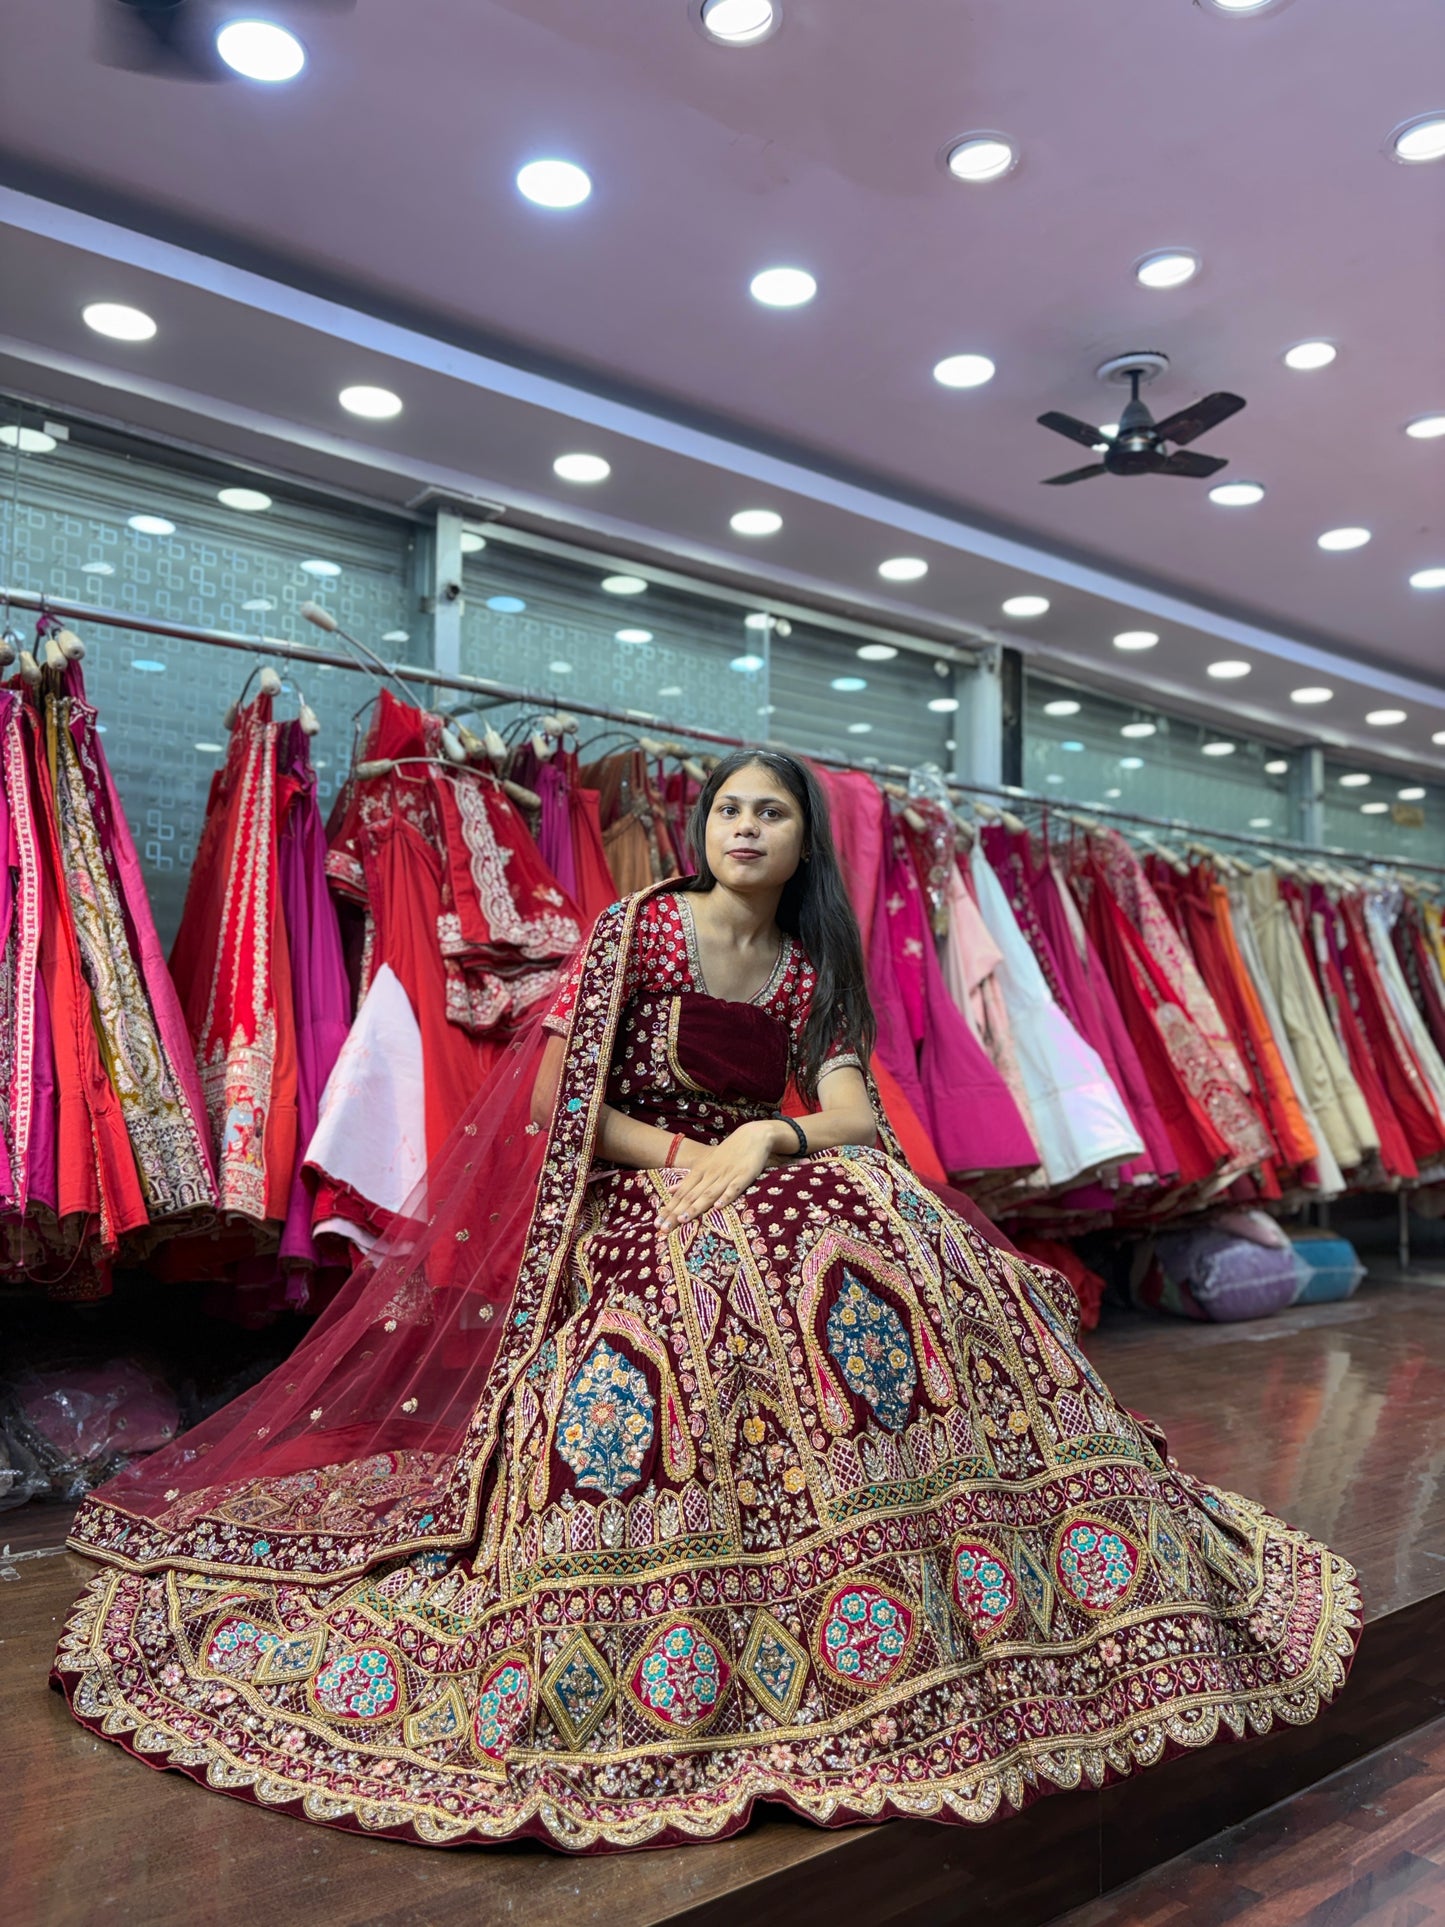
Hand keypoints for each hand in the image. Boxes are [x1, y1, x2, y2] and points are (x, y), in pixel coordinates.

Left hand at [657, 1121, 779, 1231]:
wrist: (753, 1136)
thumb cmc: (728, 1152)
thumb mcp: (705, 1163)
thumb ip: (689, 1178)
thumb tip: (670, 1189)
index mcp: (700, 1171)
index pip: (681, 1192)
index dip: (669, 1208)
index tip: (657, 1224)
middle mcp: (710, 1174)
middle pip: (690, 1196)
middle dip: (676, 1213)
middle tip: (663, 1229)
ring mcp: (727, 1175)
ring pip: (709, 1193)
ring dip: (695, 1207)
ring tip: (682, 1220)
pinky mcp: (744, 1175)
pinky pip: (734, 1188)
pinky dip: (726, 1197)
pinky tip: (718, 1207)